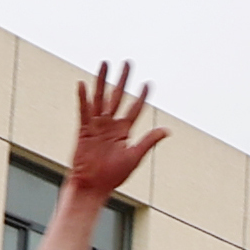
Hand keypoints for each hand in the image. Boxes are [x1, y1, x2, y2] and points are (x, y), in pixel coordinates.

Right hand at [61, 59, 166, 203]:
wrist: (92, 187)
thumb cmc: (112, 176)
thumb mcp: (134, 157)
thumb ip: (149, 141)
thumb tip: (167, 130)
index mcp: (123, 132)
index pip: (135, 109)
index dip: (142, 97)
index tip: (148, 84)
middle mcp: (110, 125)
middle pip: (118, 96)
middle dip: (123, 79)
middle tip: (127, 63)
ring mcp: (96, 126)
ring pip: (100, 98)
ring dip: (102, 80)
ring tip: (105, 64)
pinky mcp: (84, 130)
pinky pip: (84, 111)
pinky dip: (83, 98)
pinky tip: (83, 84)